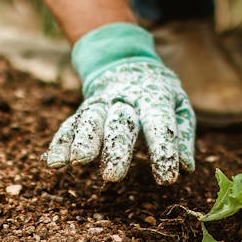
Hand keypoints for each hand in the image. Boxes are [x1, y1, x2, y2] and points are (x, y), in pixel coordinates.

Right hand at [46, 58, 194, 184]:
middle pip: (120, 123)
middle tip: (113, 177)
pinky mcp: (83, 110)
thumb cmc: (158, 94)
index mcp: (154, 99)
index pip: (159, 124)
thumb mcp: (179, 105)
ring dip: (84, 141)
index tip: (167, 179)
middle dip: (116, 150)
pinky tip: (55, 163)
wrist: (126, 62)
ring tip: (78, 162)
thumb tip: (187, 168)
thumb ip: (182, 135)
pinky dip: (60, 143)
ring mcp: (101, 104)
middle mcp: (125, 100)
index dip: (164, 151)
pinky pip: (70, 125)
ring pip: (91, 120)